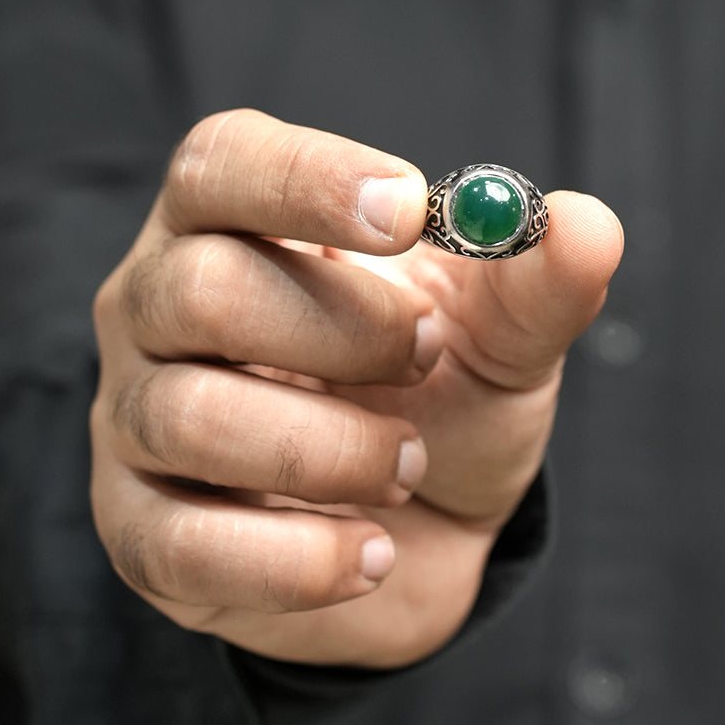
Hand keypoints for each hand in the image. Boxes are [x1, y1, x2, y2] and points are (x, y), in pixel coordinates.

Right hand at [90, 109, 622, 666]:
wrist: (418, 533)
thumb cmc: (441, 403)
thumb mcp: (500, 340)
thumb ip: (538, 285)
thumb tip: (587, 226)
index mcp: (235, 228)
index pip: (221, 165)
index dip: (305, 179)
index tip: (408, 210)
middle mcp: (159, 312)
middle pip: (198, 288)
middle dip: (342, 332)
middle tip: (428, 357)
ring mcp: (137, 424)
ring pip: (190, 417)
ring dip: (333, 449)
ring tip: (408, 467)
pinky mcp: (146, 535)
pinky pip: (184, 547)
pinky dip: (300, 558)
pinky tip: (371, 556)